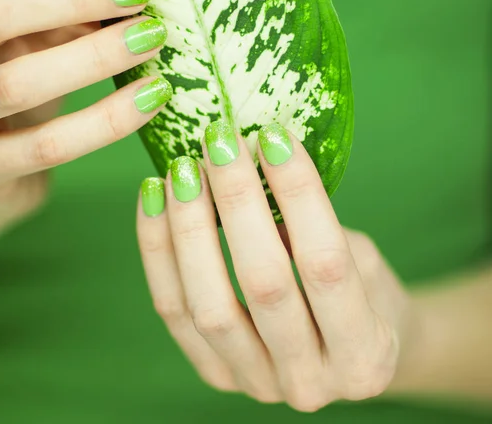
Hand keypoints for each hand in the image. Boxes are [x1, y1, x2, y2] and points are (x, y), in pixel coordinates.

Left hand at [136, 121, 412, 411]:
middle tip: (220, 141)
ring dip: (189, 227)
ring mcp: (254, 383)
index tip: (273, 136)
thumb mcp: (364, 264)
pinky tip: (154, 200)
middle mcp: (309, 381)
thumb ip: (315, 231)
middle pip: (263, 283)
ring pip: (207, 304)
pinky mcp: (213, 372)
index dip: (298, 195)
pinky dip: (158, 251)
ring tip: (182, 169)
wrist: (346, 356)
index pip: (325, 262)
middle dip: (237, 201)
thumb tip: (255, 166)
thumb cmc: (364, 297)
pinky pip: (173, 310)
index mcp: (364, 354)